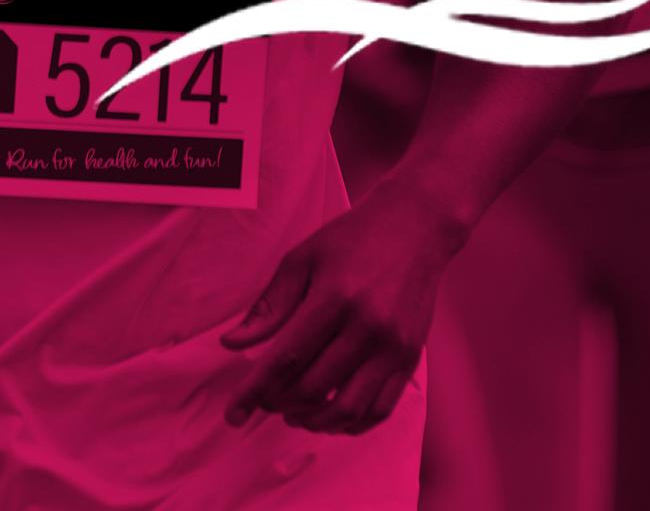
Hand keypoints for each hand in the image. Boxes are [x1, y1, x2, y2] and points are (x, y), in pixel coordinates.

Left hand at [220, 184, 455, 435]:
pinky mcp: (411, 358)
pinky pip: (380, 409)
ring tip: (294, 414)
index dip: (255, 391)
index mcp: (335, 298)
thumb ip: (270, 306)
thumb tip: (233, 344)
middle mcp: (368, 327)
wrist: (416, 225)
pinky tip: (331, 415)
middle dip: (278, 403)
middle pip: (313, 388)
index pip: (287, 360)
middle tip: (264, 400)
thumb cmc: (353, 238)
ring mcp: (393, 347)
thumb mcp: (302, 259)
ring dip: (313, 421)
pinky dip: (351, 423)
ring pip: (347, 409)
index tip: (233, 413)